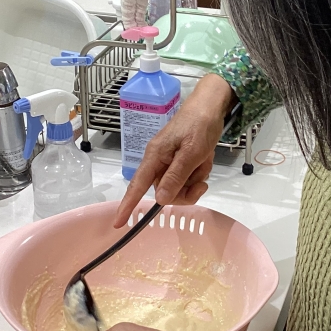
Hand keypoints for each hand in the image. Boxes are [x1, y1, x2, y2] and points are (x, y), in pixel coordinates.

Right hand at [114, 74, 235, 227]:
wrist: (211, 107)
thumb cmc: (199, 125)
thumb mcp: (191, 152)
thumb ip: (176, 176)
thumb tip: (160, 199)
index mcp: (155, 157)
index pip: (137, 185)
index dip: (127, 205)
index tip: (118, 223)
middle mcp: (159, 161)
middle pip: (164, 192)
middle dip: (185, 191)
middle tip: (201, 181)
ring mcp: (169, 162)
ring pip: (179, 187)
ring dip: (195, 180)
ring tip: (204, 162)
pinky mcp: (180, 161)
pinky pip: (187, 178)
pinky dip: (198, 173)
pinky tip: (205, 160)